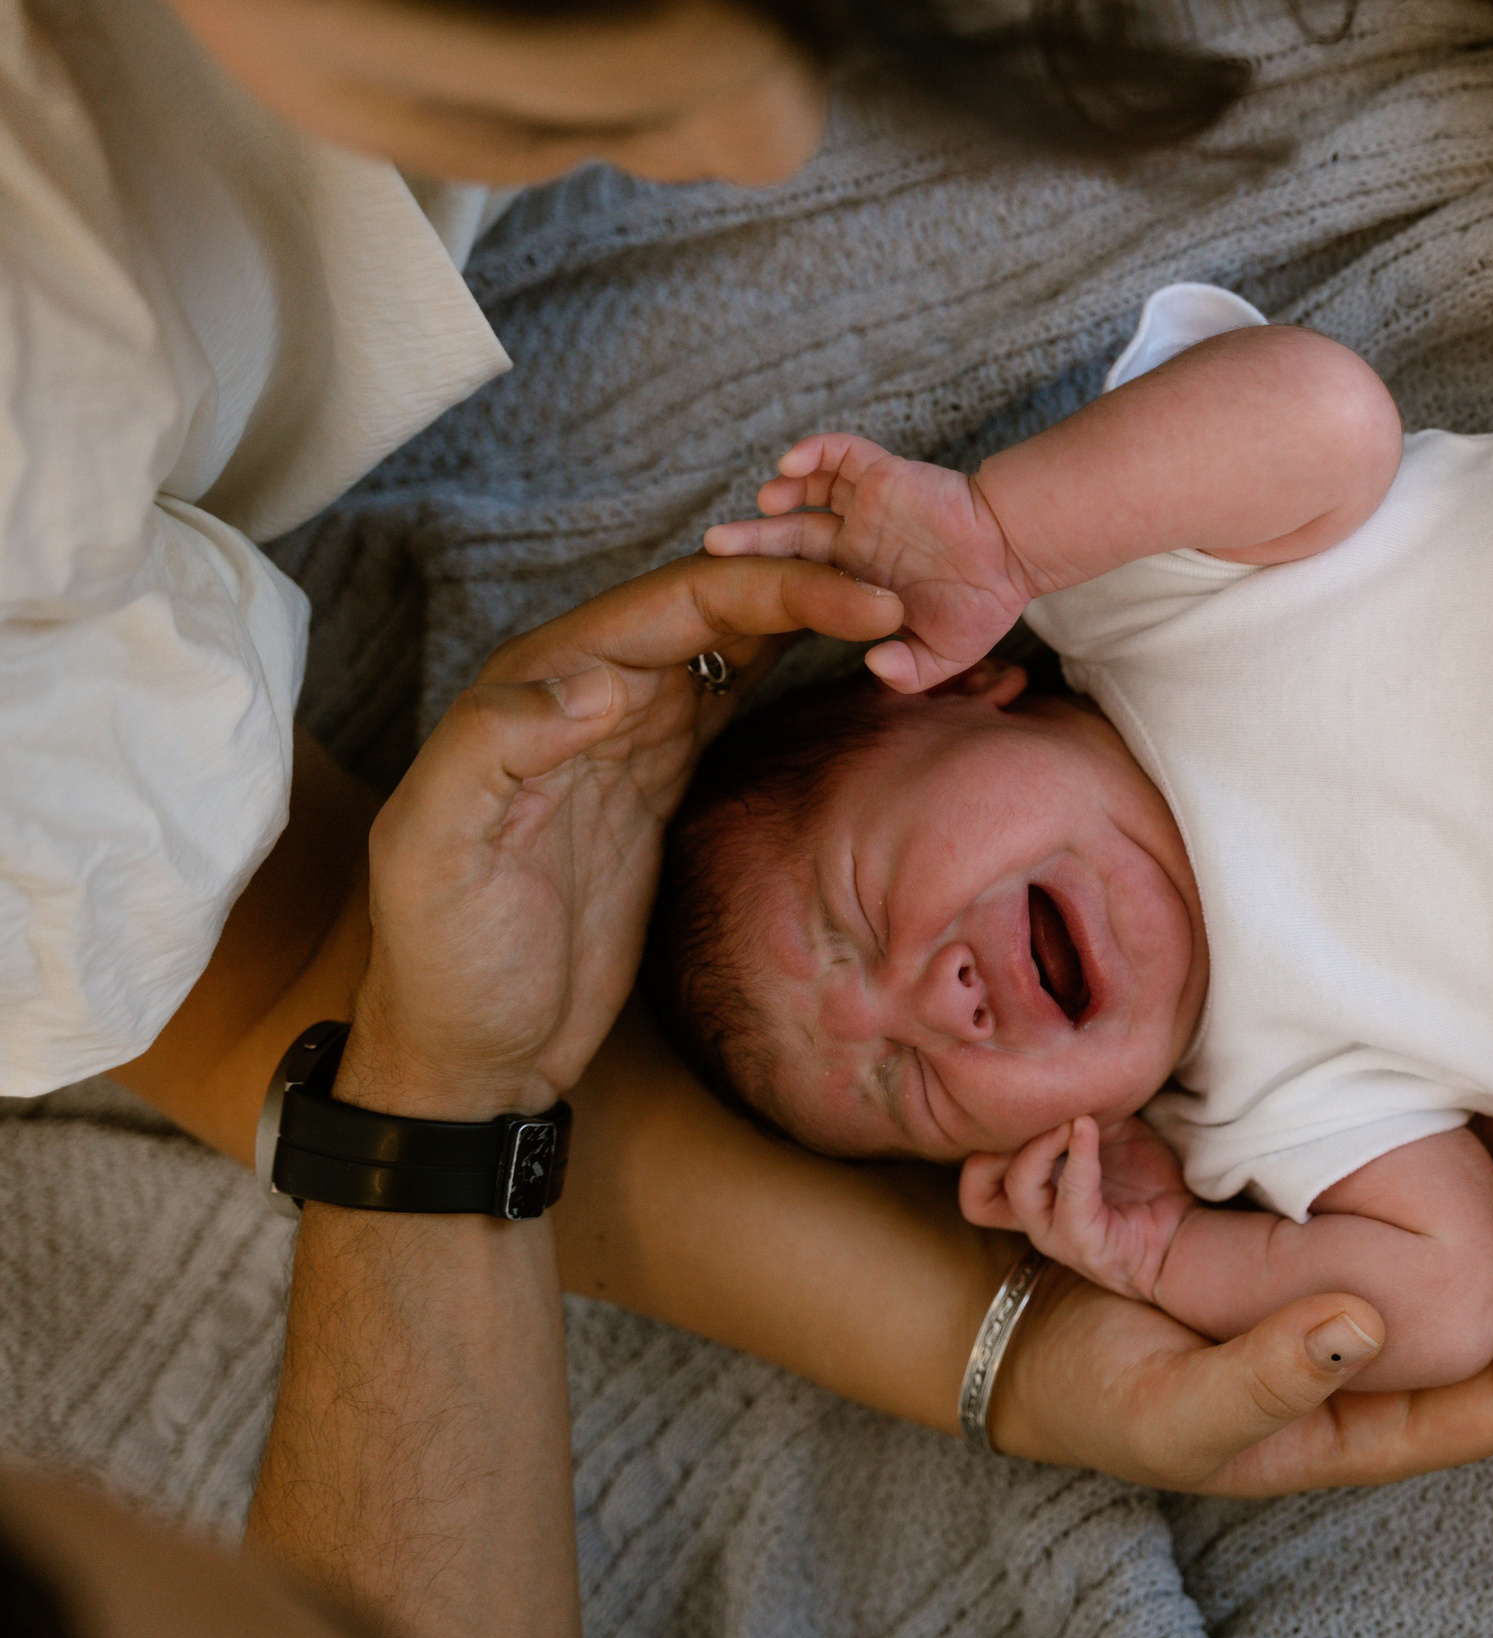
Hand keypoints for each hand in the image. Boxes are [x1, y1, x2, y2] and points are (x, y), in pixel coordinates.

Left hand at [339, 555, 903, 1118]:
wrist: (477, 1052)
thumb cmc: (443, 960)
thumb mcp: (438, 853)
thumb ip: (496, 749)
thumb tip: (605, 682)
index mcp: (536, 682)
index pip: (674, 603)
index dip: (772, 588)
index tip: (863, 600)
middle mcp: (587, 689)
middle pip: (715, 606)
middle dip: (810, 585)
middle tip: (908, 596)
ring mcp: (630, 735)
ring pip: (733, 641)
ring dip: (808, 615)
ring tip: (899, 608)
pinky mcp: (664, 782)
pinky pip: (736, 699)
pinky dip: (795, 669)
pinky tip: (851, 662)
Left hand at [703, 432, 1027, 694]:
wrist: (1019, 555)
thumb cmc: (983, 603)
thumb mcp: (946, 653)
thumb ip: (911, 671)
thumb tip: (873, 667)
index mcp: (859, 580)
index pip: (801, 579)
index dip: (770, 584)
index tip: (736, 598)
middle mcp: (854, 539)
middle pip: (789, 534)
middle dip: (750, 539)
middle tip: (712, 544)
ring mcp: (866, 504)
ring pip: (808, 488)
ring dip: (781, 491)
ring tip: (765, 502)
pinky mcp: (884, 473)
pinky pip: (841, 454)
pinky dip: (814, 452)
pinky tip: (791, 465)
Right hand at [958, 1116, 1196, 1302]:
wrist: (1185, 1229)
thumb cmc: (1145, 1183)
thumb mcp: (1107, 1134)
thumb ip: (1078, 1111)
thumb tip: (1067, 1066)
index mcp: (1033, 1194)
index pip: (978, 1175)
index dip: (985, 1137)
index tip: (1020, 1098)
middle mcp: (1035, 1219)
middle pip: (976, 1189)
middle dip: (994, 1143)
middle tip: (1028, 1109)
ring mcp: (1055, 1234)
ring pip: (1017, 1187)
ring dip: (1038, 1144)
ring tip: (1068, 1117)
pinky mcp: (1084, 1242)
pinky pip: (1071, 1194)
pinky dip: (1079, 1155)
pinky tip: (1088, 1127)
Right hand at [984, 1086, 1492, 1492]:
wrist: (1038, 1321)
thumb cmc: (1103, 1391)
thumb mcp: (1170, 1408)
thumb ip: (1263, 1381)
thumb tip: (1360, 1329)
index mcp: (1368, 1422)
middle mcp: (1395, 1353)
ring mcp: (1377, 1275)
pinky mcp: (1347, 1211)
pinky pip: (1442, 1177)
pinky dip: (1490, 1133)